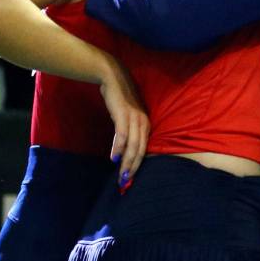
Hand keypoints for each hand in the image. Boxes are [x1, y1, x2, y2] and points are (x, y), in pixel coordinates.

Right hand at [98, 58, 149, 186]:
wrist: (114, 77)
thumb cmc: (120, 99)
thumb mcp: (127, 116)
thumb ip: (128, 131)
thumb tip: (123, 151)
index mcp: (146, 124)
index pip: (145, 149)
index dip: (138, 165)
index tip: (131, 179)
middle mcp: (143, 122)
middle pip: (141, 150)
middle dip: (133, 168)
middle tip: (126, 182)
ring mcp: (135, 118)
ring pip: (133, 145)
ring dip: (127, 162)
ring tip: (121, 175)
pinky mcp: (123, 114)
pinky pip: (122, 134)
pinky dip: (118, 147)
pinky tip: (113, 158)